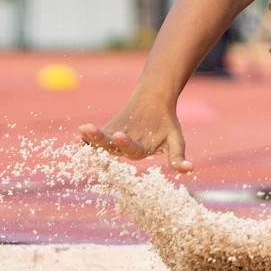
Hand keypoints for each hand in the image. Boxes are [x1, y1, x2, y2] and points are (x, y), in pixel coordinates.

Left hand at [78, 90, 192, 172]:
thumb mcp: (175, 140)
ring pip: (101, 142)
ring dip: (91, 137)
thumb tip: (189, 170)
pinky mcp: (107, 131)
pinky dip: (86, 137)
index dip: (125, 143)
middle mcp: (124, 150)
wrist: (155, 101)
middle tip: (91, 132)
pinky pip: (94, 137)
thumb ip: (177, 157)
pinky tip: (80, 134)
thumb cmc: (167, 123)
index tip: (119, 135)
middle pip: (111, 148)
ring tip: (83, 129)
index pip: (131, 150)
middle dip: (100, 141)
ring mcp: (114, 141)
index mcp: (140, 152)